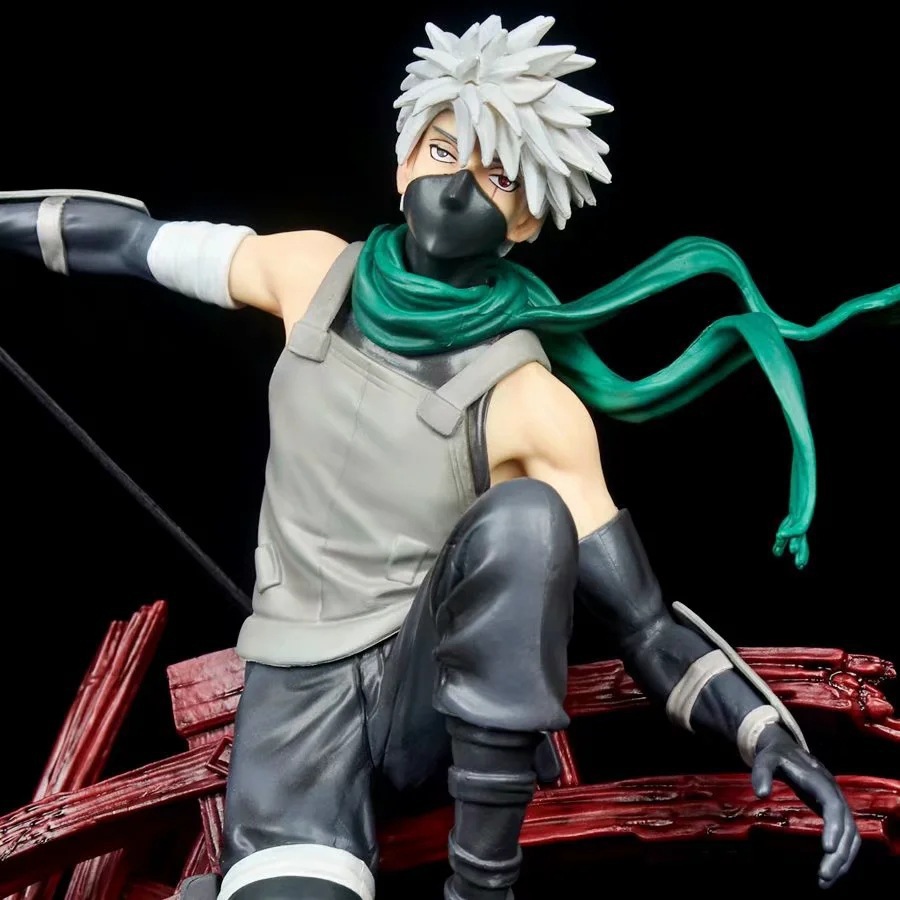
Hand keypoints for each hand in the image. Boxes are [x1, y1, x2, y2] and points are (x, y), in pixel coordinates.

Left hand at [751, 725, 859, 888]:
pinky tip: (831, 871)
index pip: (834, 807)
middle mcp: (835, 795)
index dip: (834, 828)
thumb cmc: (775, 756)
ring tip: (826, 881)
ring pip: (851, 837)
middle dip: (839, 855)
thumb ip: (761, 773)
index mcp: (820, 782)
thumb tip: (760, 794)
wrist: (787, 749)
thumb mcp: (765, 759)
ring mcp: (838, 805)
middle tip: (823, 877)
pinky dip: (843, 856)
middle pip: (847, 828)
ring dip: (843, 861)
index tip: (828, 850)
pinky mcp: (835, 814)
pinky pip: (847, 838)